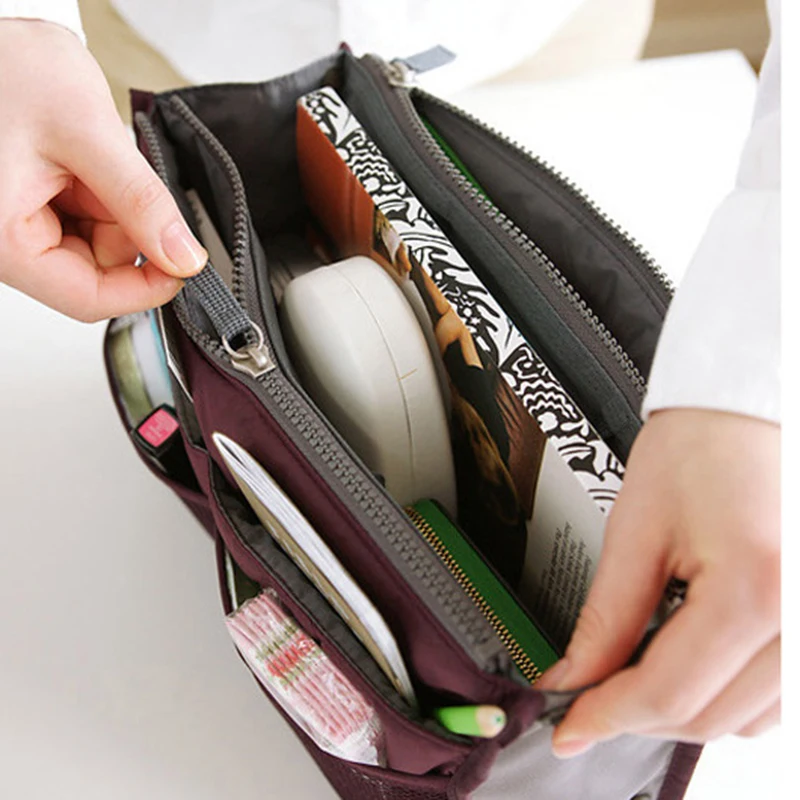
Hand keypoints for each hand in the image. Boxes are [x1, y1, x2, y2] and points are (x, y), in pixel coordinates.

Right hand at [0, 20, 205, 321]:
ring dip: (114, 209)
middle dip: (126, 230)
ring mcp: (21, 227)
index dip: (145, 288)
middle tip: (120, 177)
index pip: (88, 298)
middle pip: (96, 273)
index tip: (184, 266)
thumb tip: (183, 255)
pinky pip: (86, 223)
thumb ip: (140, 201)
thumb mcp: (85, 133)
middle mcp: (7, 242)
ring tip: (91, 157)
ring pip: (97, 248)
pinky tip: (86, 162)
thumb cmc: (10, 68)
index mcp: (5, 239)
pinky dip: (102, 197)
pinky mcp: (33, 211)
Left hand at [537, 408, 779, 756]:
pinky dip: (726, 693)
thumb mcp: (637, 529)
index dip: (605, 715)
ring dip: (683, 707)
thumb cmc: (701, 446)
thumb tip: (575, 678)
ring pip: (746, 720)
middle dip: (636, 714)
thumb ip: (605, 617)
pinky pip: (777, 698)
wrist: (749, 412)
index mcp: (758, 588)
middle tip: (589, 694)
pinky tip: (692, 659)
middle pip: (708, 717)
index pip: (669, 692)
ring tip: (637, 668)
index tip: (569, 726)